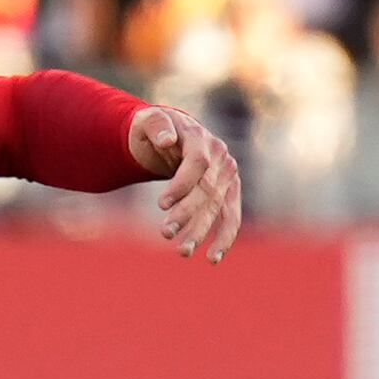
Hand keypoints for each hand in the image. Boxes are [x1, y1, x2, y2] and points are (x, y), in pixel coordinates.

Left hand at [129, 106, 242, 261]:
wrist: (173, 135)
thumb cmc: (155, 129)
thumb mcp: (148, 120)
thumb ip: (156, 126)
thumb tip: (168, 140)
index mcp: (202, 140)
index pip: (197, 164)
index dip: (181, 184)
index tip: (161, 204)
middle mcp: (221, 158)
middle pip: (206, 190)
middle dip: (187, 213)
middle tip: (164, 233)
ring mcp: (227, 176)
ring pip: (217, 207)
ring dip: (202, 231)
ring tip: (183, 252)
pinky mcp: (229, 192)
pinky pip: (230, 217)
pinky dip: (224, 238)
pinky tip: (212, 258)